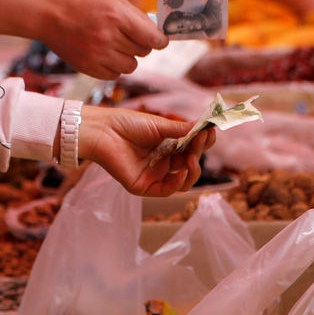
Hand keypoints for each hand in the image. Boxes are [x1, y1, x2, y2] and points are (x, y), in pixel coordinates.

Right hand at [39, 0, 167, 79]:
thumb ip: (137, 16)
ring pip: (131, 67)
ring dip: (128, 58)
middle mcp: (108, 37)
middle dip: (141, 45)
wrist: (47, 13)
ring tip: (115, 45)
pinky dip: (114, 67)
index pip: (152, 38)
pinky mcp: (88, 68)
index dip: (160, 40)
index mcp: (116, 16)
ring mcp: (97, 55)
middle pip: (143, 52)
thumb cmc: (82, 2)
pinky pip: (115, 75)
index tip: (160, 40)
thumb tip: (158, 34)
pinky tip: (104, 54)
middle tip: (128, 36)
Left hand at [77, 106, 215, 196]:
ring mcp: (155, 175)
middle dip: (198, 153)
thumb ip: (182, 130)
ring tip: (192, 159)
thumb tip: (206, 127)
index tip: (209, 131)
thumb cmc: (128, 124)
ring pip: (183, 181)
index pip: (192, 149)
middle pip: (190, 165)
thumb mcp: (160, 125)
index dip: (203, 142)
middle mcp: (164, 162)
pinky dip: (178, 183)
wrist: (104, 131)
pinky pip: (167, 190)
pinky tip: (182, 172)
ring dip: (193, 171)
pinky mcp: (144, 186)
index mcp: (168, 146)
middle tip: (199, 141)